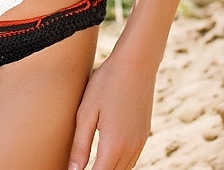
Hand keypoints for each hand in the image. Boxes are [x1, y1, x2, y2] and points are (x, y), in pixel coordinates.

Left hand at [68, 54, 155, 169]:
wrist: (136, 63)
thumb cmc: (106, 83)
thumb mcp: (86, 112)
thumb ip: (80, 145)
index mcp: (113, 145)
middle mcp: (130, 149)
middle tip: (79, 166)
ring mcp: (140, 143)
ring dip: (108, 169)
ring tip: (92, 162)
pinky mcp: (144, 135)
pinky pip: (131, 160)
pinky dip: (119, 163)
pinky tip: (107, 155)